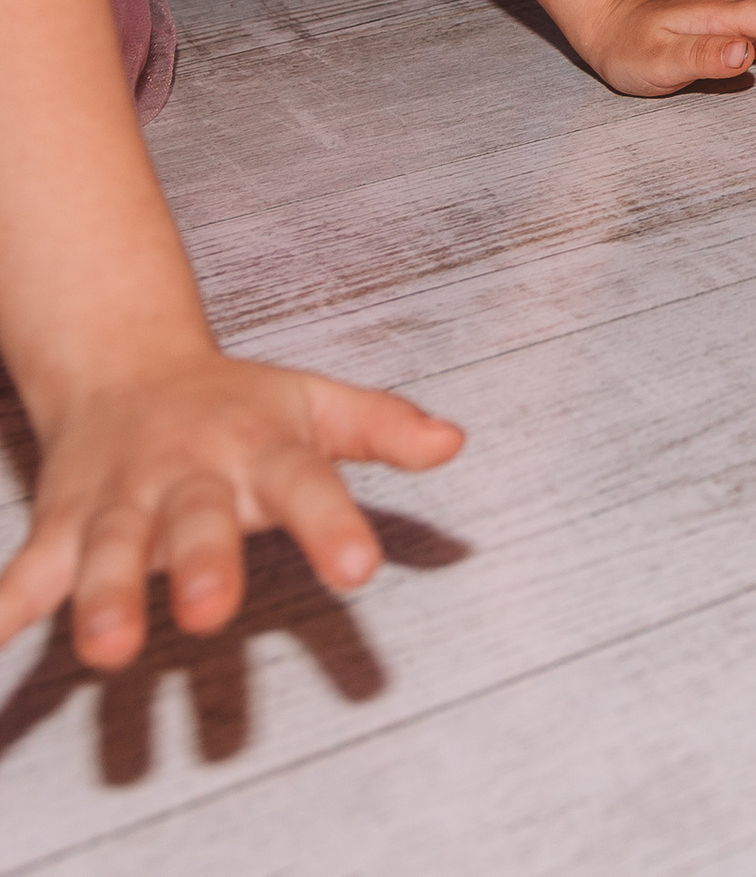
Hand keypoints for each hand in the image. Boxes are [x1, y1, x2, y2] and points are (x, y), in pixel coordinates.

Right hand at [0, 350, 463, 670]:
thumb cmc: (236, 401)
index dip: (333, 524)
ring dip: (107, 597)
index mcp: (260, 447)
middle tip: (215, 612)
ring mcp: (121, 501)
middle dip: (203, 564)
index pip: (306, 483)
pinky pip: (27, 571)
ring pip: (111, 550)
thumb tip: (454, 442)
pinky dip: (3, 608)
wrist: (125, 364)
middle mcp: (189, 473)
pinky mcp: (62, 526)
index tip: (360, 569)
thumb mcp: (316, 404)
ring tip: (111, 647)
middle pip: (197, 521)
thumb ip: (384, 427)